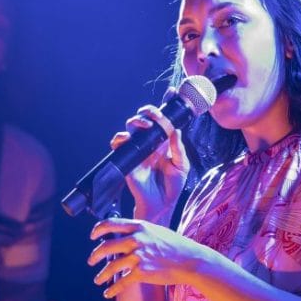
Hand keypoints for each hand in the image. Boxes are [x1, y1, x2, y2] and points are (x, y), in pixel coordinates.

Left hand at [88, 217, 199, 297]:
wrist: (190, 260)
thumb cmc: (175, 246)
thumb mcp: (156, 231)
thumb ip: (140, 232)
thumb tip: (125, 236)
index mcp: (139, 227)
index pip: (110, 224)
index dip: (98, 229)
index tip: (92, 236)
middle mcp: (136, 239)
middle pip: (106, 246)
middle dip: (95, 255)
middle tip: (91, 260)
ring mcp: (138, 256)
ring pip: (111, 266)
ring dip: (101, 274)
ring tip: (97, 279)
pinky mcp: (142, 273)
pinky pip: (121, 282)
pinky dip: (112, 290)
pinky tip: (108, 293)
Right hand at [112, 104, 189, 221]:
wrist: (162, 204)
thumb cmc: (173, 186)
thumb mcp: (182, 165)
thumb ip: (178, 148)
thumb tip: (176, 130)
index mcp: (163, 141)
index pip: (162, 119)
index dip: (163, 106)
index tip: (170, 96)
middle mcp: (149, 142)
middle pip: (143, 118)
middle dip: (148, 111)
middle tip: (157, 115)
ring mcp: (137, 150)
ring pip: (130, 126)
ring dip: (136, 121)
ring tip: (146, 125)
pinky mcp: (127, 159)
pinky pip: (118, 144)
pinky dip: (120, 138)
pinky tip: (128, 138)